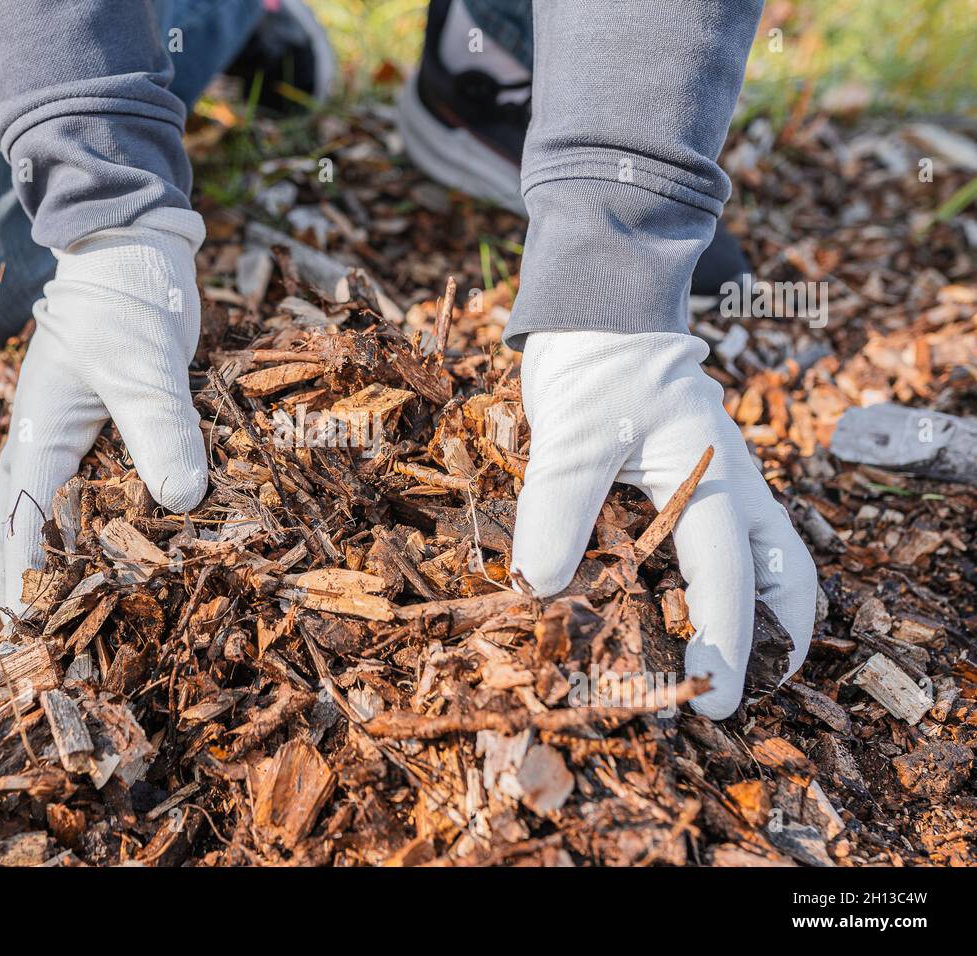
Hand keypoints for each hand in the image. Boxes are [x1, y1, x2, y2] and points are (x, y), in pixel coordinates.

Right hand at [0, 208, 209, 617]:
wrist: (134, 249)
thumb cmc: (125, 302)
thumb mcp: (142, 367)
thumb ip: (159, 429)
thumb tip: (182, 501)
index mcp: (38, 430)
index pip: (21, 517)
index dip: (24, 574)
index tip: (29, 626)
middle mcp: (45, 436)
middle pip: (18, 517)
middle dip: (20, 573)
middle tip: (31, 630)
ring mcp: (72, 429)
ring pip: (50, 502)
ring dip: (52, 549)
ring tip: (65, 600)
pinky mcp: (104, 421)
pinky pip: (90, 480)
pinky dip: (95, 515)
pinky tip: (120, 539)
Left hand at [510, 330, 816, 718]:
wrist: (600, 306)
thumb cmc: (592, 364)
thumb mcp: (570, 436)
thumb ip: (558, 508)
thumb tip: (541, 588)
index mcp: (713, 476)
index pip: (729, 573)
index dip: (725, 640)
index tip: (710, 699)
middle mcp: (732, 485)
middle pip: (786, 574)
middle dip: (776, 640)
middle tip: (742, 692)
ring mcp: (720, 482)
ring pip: (769, 559)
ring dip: (761, 615)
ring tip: (729, 665)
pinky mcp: (695, 482)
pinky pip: (729, 542)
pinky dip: (725, 584)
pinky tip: (684, 609)